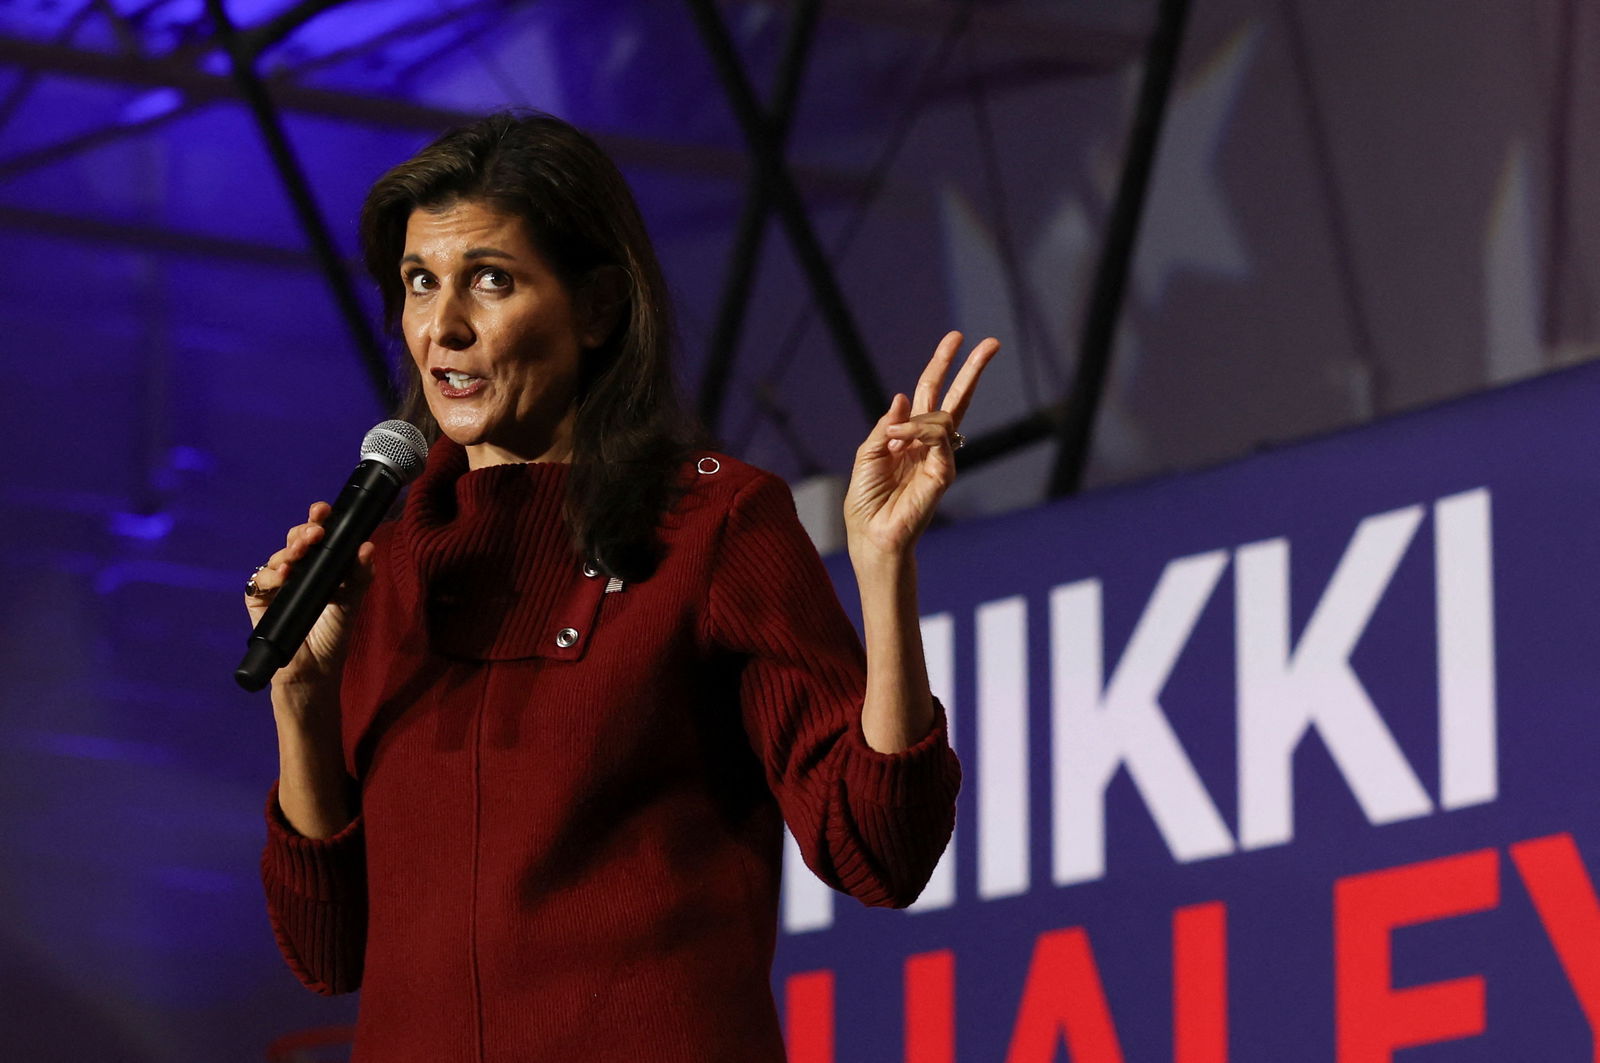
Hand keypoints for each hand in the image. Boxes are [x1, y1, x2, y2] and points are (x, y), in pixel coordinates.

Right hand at [246, 501, 375, 692]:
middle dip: (303, 532)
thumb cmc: (333, 635)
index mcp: (321, 567)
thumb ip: (360, 575)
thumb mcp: (352, 602)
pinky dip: (270, 576)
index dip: (318, 520)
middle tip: (315, 531)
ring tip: (300, 555)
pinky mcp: (259, 601)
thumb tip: (367, 547)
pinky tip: (282, 576)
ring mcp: (277, 585)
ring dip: (289, 552)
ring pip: (278, 558)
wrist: (314, 671)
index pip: (318, 537)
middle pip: (295, 542)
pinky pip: (259, 581)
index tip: (322, 509)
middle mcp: (298, 571)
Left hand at [844, 331, 998, 563]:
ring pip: (943, 417)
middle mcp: (929, 444)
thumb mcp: (868, 455)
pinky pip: (938, 439)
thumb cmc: (866, 503)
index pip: (930, 393)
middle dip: (972, 369)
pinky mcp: (944, 473)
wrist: (872, 536)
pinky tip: (899, 443)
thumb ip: (886, 426)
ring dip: (915, 422)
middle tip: (993, 342)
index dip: (942, 365)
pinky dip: (917, 433)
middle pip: (956, 398)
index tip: (956, 338)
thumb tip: (903, 396)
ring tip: (893, 443)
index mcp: (911, 436)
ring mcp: (940, 458)